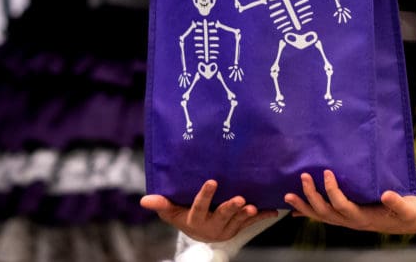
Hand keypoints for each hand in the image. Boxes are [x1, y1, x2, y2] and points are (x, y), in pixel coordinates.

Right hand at [140, 179, 278, 242]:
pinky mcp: (236, 228)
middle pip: (221, 216)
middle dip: (230, 208)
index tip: (212, 181)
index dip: (206, 195)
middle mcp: (211, 226)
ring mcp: (226, 228)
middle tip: (239, 199)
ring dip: (246, 214)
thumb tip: (144, 200)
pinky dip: (260, 217)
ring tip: (252, 206)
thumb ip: (161, 204)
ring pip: (237, 221)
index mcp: (195, 219)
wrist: (198, 234)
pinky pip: (249, 224)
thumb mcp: (171, 212)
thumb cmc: (183, 216)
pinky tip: (272, 210)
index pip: (199, 206)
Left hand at [284, 170, 415, 234]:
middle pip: (326, 212)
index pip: (343, 206)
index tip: (327, 173)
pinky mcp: (345, 216)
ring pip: (320, 216)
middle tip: (303, 177)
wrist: (408, 220)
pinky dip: (308, 212)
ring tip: (287, 196)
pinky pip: (323, 216)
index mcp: (364, 218)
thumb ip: (398, 203)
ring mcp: (346, 220)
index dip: (333, 192)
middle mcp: (351, 221)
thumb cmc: (408, 212)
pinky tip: (295, 210)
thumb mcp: (408, 208)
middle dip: (312, 196)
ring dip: (304, 205)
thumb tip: (388, 194)